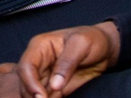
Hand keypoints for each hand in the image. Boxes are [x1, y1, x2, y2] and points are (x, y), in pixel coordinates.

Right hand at [0, 24, 119, 97]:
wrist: (105, 49)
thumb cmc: (92, 39)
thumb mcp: (81, 44)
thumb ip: (67, 62)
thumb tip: (54, 85)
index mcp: (40, 46)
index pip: (26, 66)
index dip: (29, 83)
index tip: (41, 97)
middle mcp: (39, 62)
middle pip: (25, 83)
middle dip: (33, 96)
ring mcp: (46, 77)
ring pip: (33, 94)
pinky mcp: (54, 89)